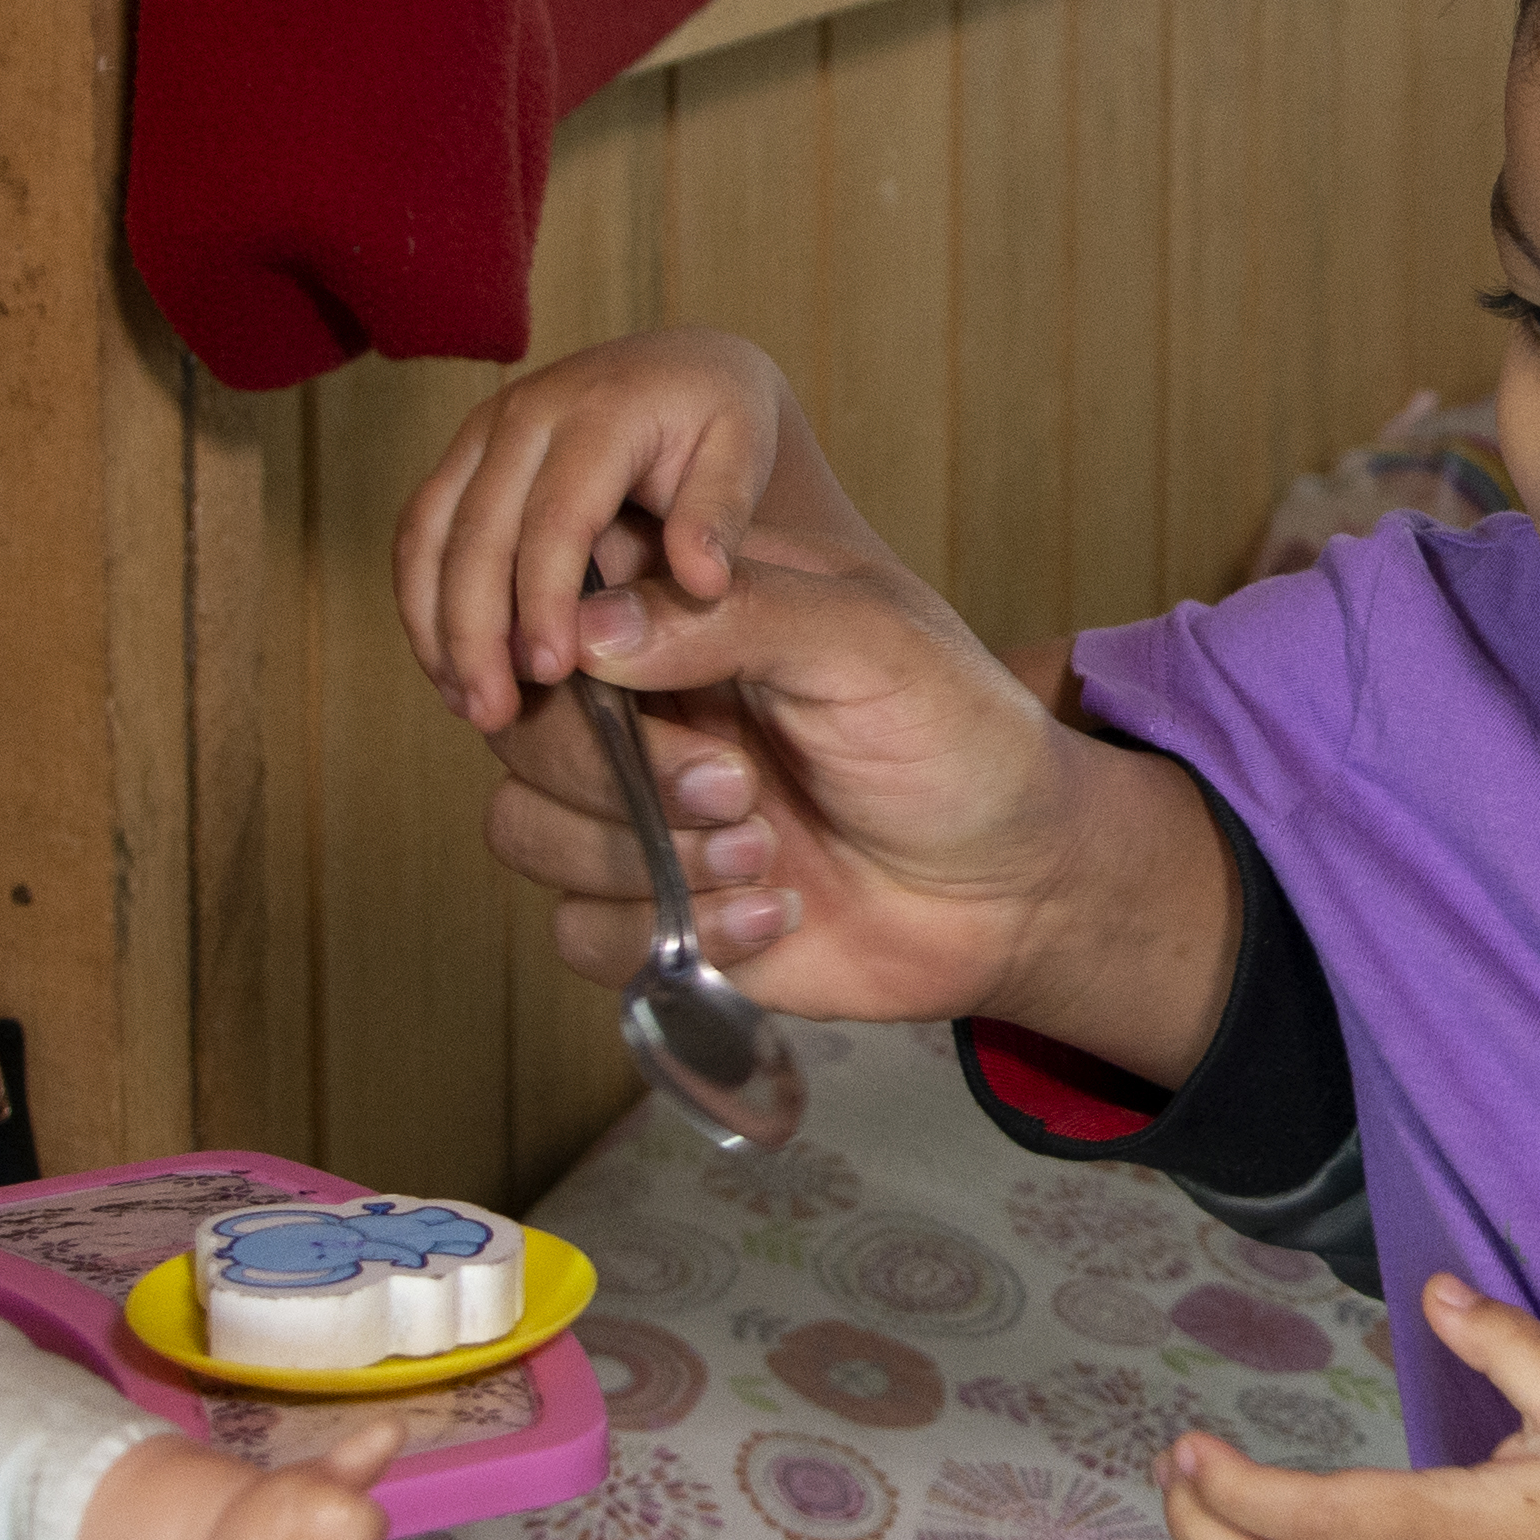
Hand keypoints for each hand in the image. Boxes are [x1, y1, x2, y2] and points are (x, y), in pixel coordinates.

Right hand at [394, 329, 803, 730]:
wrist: (680, 371)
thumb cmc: (721, 422)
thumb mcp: (744, 453)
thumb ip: (722, 514)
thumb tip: (702, 580)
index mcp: (600, 409)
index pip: (558, 516)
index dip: (545, 599)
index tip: (552, 675)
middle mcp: (525, 412)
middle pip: (476, 530)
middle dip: (475, 629)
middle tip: (492, 714)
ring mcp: (482, 433)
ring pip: (428, 534)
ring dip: (435, 625)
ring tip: (466, 704)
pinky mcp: (461, 459)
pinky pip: (420, 534)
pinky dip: (424, 604)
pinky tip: (451, 669)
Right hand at [399, 332, 1229, 1051]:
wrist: (1017, 886)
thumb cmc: (958, 738)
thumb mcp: (872, 643)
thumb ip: (737, 616)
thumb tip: (588, 625)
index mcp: (686, 616)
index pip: (556, 609)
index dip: (557, 648)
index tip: (602, 681)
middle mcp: (645, 711)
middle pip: (522, 728)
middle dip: (619, 770)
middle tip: (736, 785)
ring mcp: (641, 814)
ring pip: (526, 829)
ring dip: (645, 854)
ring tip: (769, 854)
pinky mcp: (652, 911)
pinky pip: (577, 930)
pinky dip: (669, 930)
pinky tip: (776, 918)